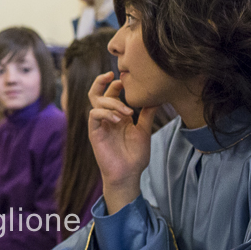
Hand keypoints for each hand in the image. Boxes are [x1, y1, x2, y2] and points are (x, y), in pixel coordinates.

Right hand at [88, 72, 158, 213]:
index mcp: (117, 115)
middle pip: (96, 94)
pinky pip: (94, 115)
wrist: (128, 174)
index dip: (115, 84)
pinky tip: (118, 119)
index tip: (125, 79)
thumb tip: (157, 98)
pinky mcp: (94, 132)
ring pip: (96, 102)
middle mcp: (106, 117)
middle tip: (112, 75)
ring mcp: (99, 124)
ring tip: (128, 112)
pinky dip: (105, 113)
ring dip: (112, 102)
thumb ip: (147, 115)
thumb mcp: (144, 131)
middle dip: (101, 82)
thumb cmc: (135, 155)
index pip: (110, 94)